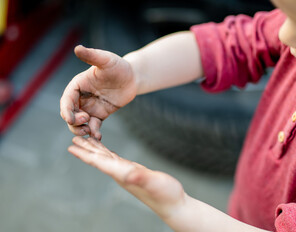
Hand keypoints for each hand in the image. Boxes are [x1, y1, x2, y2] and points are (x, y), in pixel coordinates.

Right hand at [60, 46, 137, 138]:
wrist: (133, 77)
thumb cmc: (119, 66)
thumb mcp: (106, 60)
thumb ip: (92, 56)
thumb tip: (77, 48)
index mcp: (78, 85)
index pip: (66, 99)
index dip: (66, 109)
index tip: (70, 118)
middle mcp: (81, 97)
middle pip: (70, 114)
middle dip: (74, 121)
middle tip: (86, 121)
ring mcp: (90, 107)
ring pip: (78, 123)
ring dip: (81, 130)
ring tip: (91, 132)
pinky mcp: (100, 114)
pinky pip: (93, 126)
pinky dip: (93, 132)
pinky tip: (99, 136)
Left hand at [68, 136, 185, 218]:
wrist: (173, 205)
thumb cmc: (167, 195)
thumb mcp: (156, 183)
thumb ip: (142, 178)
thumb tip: (129, 175)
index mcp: (123, 174)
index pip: (100, 163)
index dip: (85, 155)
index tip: (71, 148)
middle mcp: (122, 174)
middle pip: (99, 160)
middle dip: (86, 150)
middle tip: (73, 140)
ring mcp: (128, 174)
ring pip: (107, 159)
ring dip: (96, 150)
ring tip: (87, 141)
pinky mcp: (135, 172)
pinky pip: (117, 160)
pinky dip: (109, 153)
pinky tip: (107, 152)